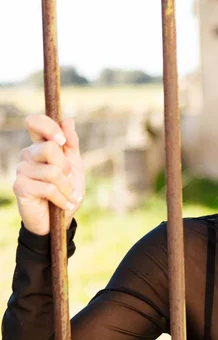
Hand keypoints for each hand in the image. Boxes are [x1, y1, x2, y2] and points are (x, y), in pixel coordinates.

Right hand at [13, 115, 84, 235]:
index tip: (62, 141)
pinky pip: (48, 187)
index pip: (35, 123)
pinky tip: (63, 204)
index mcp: (40, 146)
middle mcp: (28, 155)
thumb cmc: (67, 190)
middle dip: (66, 167)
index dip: (49, 127)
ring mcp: (21, 170)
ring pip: (52, 171)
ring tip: (68, 196)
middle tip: (68, 179)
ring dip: (66, 187)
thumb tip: (68, 120)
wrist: (60, 219)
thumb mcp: (75, 166)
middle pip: (49, 148)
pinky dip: (61, 198)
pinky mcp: (20, 187)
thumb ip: (71, 144)